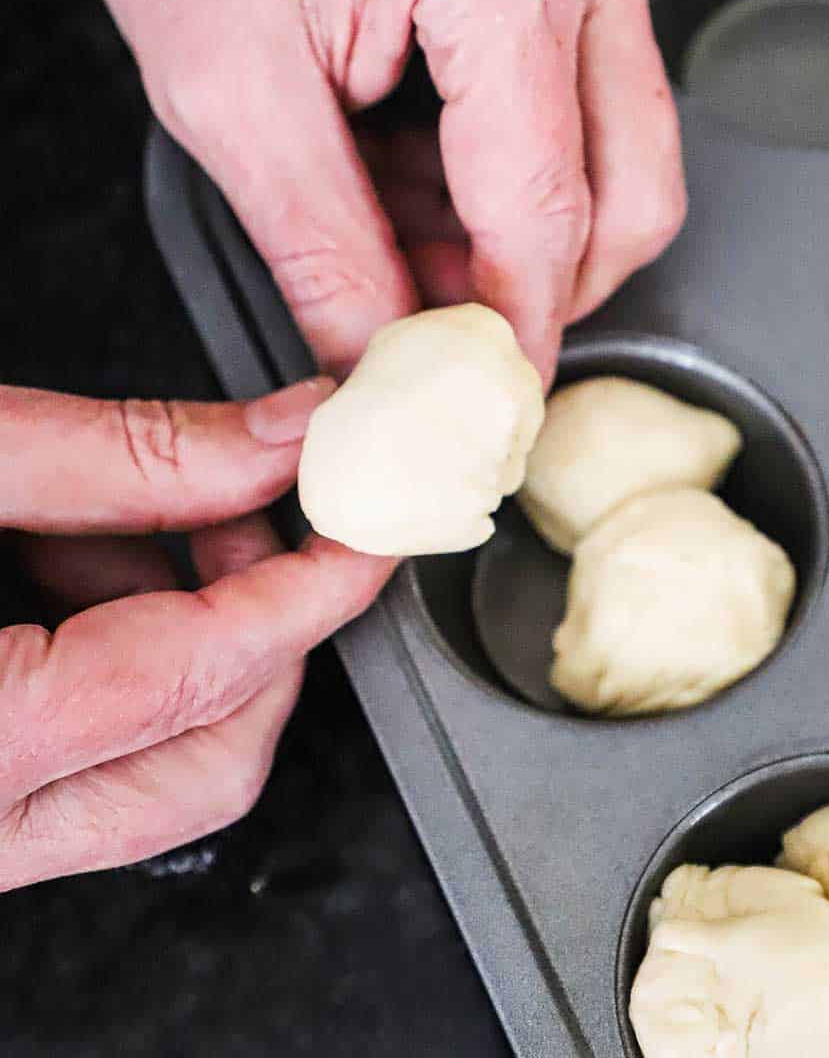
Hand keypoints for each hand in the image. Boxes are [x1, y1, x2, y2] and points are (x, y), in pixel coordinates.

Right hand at [0, 379, 393, 891]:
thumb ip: (119, 455)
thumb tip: (281, 436)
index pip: (205, 673)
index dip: (312, 588)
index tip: (370, 529)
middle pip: (213, 758)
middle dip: (262, 626)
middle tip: (251, 517)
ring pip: (164, 772)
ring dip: (186, 634)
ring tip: (124, 524)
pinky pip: (98, 767)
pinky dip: (124, 660)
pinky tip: (77, 567)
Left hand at [78, 0, 686, 380]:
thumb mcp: (227, 88)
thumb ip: (323, 251)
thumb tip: (387, 364)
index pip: (545, 211)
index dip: (516, 328)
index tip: (485, 395)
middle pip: (633, 193)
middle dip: (548, 286)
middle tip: (454, 322)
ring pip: (628, 155)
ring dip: (533, 228)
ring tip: (413, 218)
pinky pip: (596, 104)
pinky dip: (521, 166)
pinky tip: (431, 159)